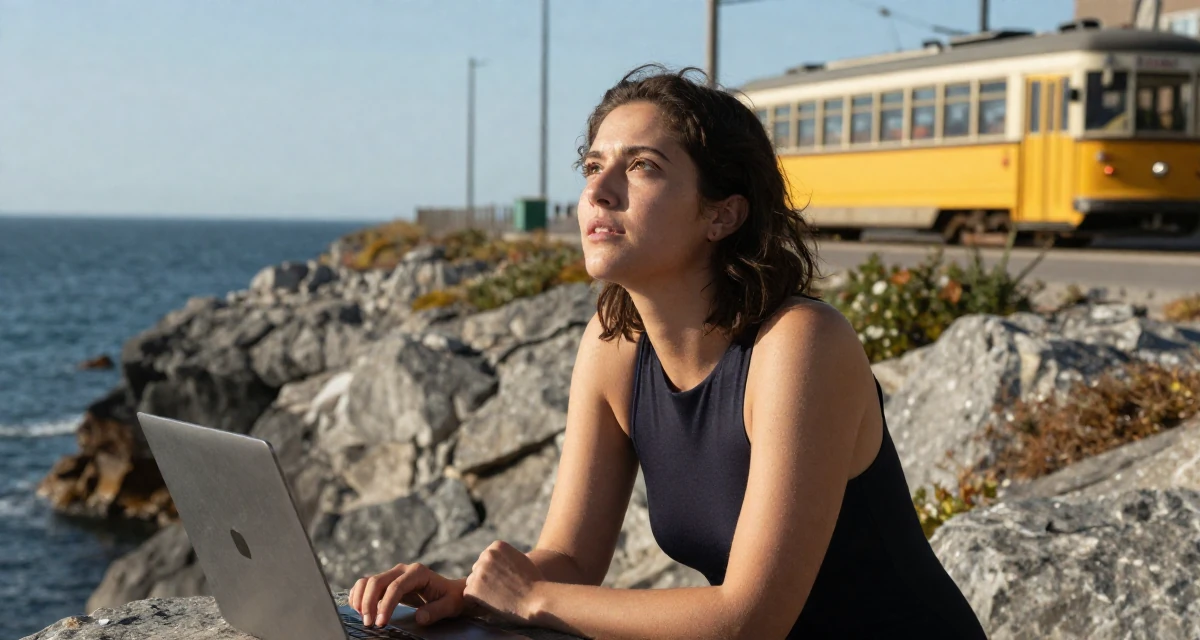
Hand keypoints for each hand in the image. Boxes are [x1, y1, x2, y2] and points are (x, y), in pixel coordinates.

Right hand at [349, 562, 465, 627]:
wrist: (450, 591)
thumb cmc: (451, 598)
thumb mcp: (449, 605)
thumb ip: (436, 611)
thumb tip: (420, 617)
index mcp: (418, 572)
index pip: (396, 587)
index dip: (386, 605)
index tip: (381, 623)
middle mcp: (403, 570)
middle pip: (377, 581)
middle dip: (369, 603)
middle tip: (369, 624)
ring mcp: (393, 574)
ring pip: (368, 581)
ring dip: (361, 599)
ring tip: (363, 618)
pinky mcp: (387, 582)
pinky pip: (366, 585)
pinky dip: (359, 595)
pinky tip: (359, 610)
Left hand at [463, 540, 545, 625]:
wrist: (537, 599)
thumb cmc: (533, 582)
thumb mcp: (519, 559)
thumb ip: (504, 558)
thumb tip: (493, 563)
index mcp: (497, 545)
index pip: (486, 559)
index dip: (494, 573)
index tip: (506, 581)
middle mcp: (486, 555)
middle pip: (477, 570)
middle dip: (485, 581)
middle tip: (502, 591)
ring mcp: (479, 571)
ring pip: (472, 582)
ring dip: (480, 591)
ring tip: (498, 598)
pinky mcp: (473, 588)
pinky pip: (468, 595)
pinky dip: (477, 602)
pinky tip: (492, 604)